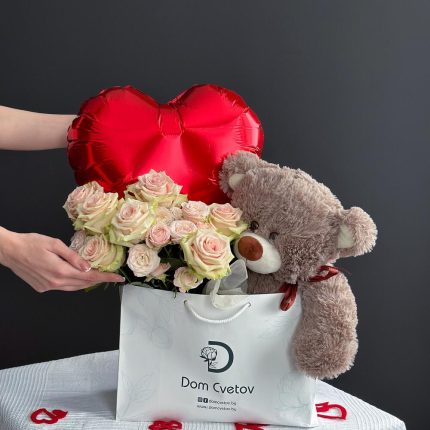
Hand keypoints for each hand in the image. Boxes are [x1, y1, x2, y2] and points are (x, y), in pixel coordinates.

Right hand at [0, 227, 124, 291]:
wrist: (10, 251)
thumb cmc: (31, 243)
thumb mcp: (55, 244)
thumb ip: (73, 257)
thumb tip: (88, 267)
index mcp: (61, 271)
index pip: (89, 277)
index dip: (105, 277)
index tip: (118, 278)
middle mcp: (55, 282)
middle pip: (83, 284)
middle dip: (98, 280)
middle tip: (110, 275)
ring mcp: (48, 287)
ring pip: (73, 287)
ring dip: (85, 282)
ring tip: (96, 276)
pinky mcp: (42, 287)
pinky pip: (62, 287)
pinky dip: (72, 282)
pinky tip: (74, 275)